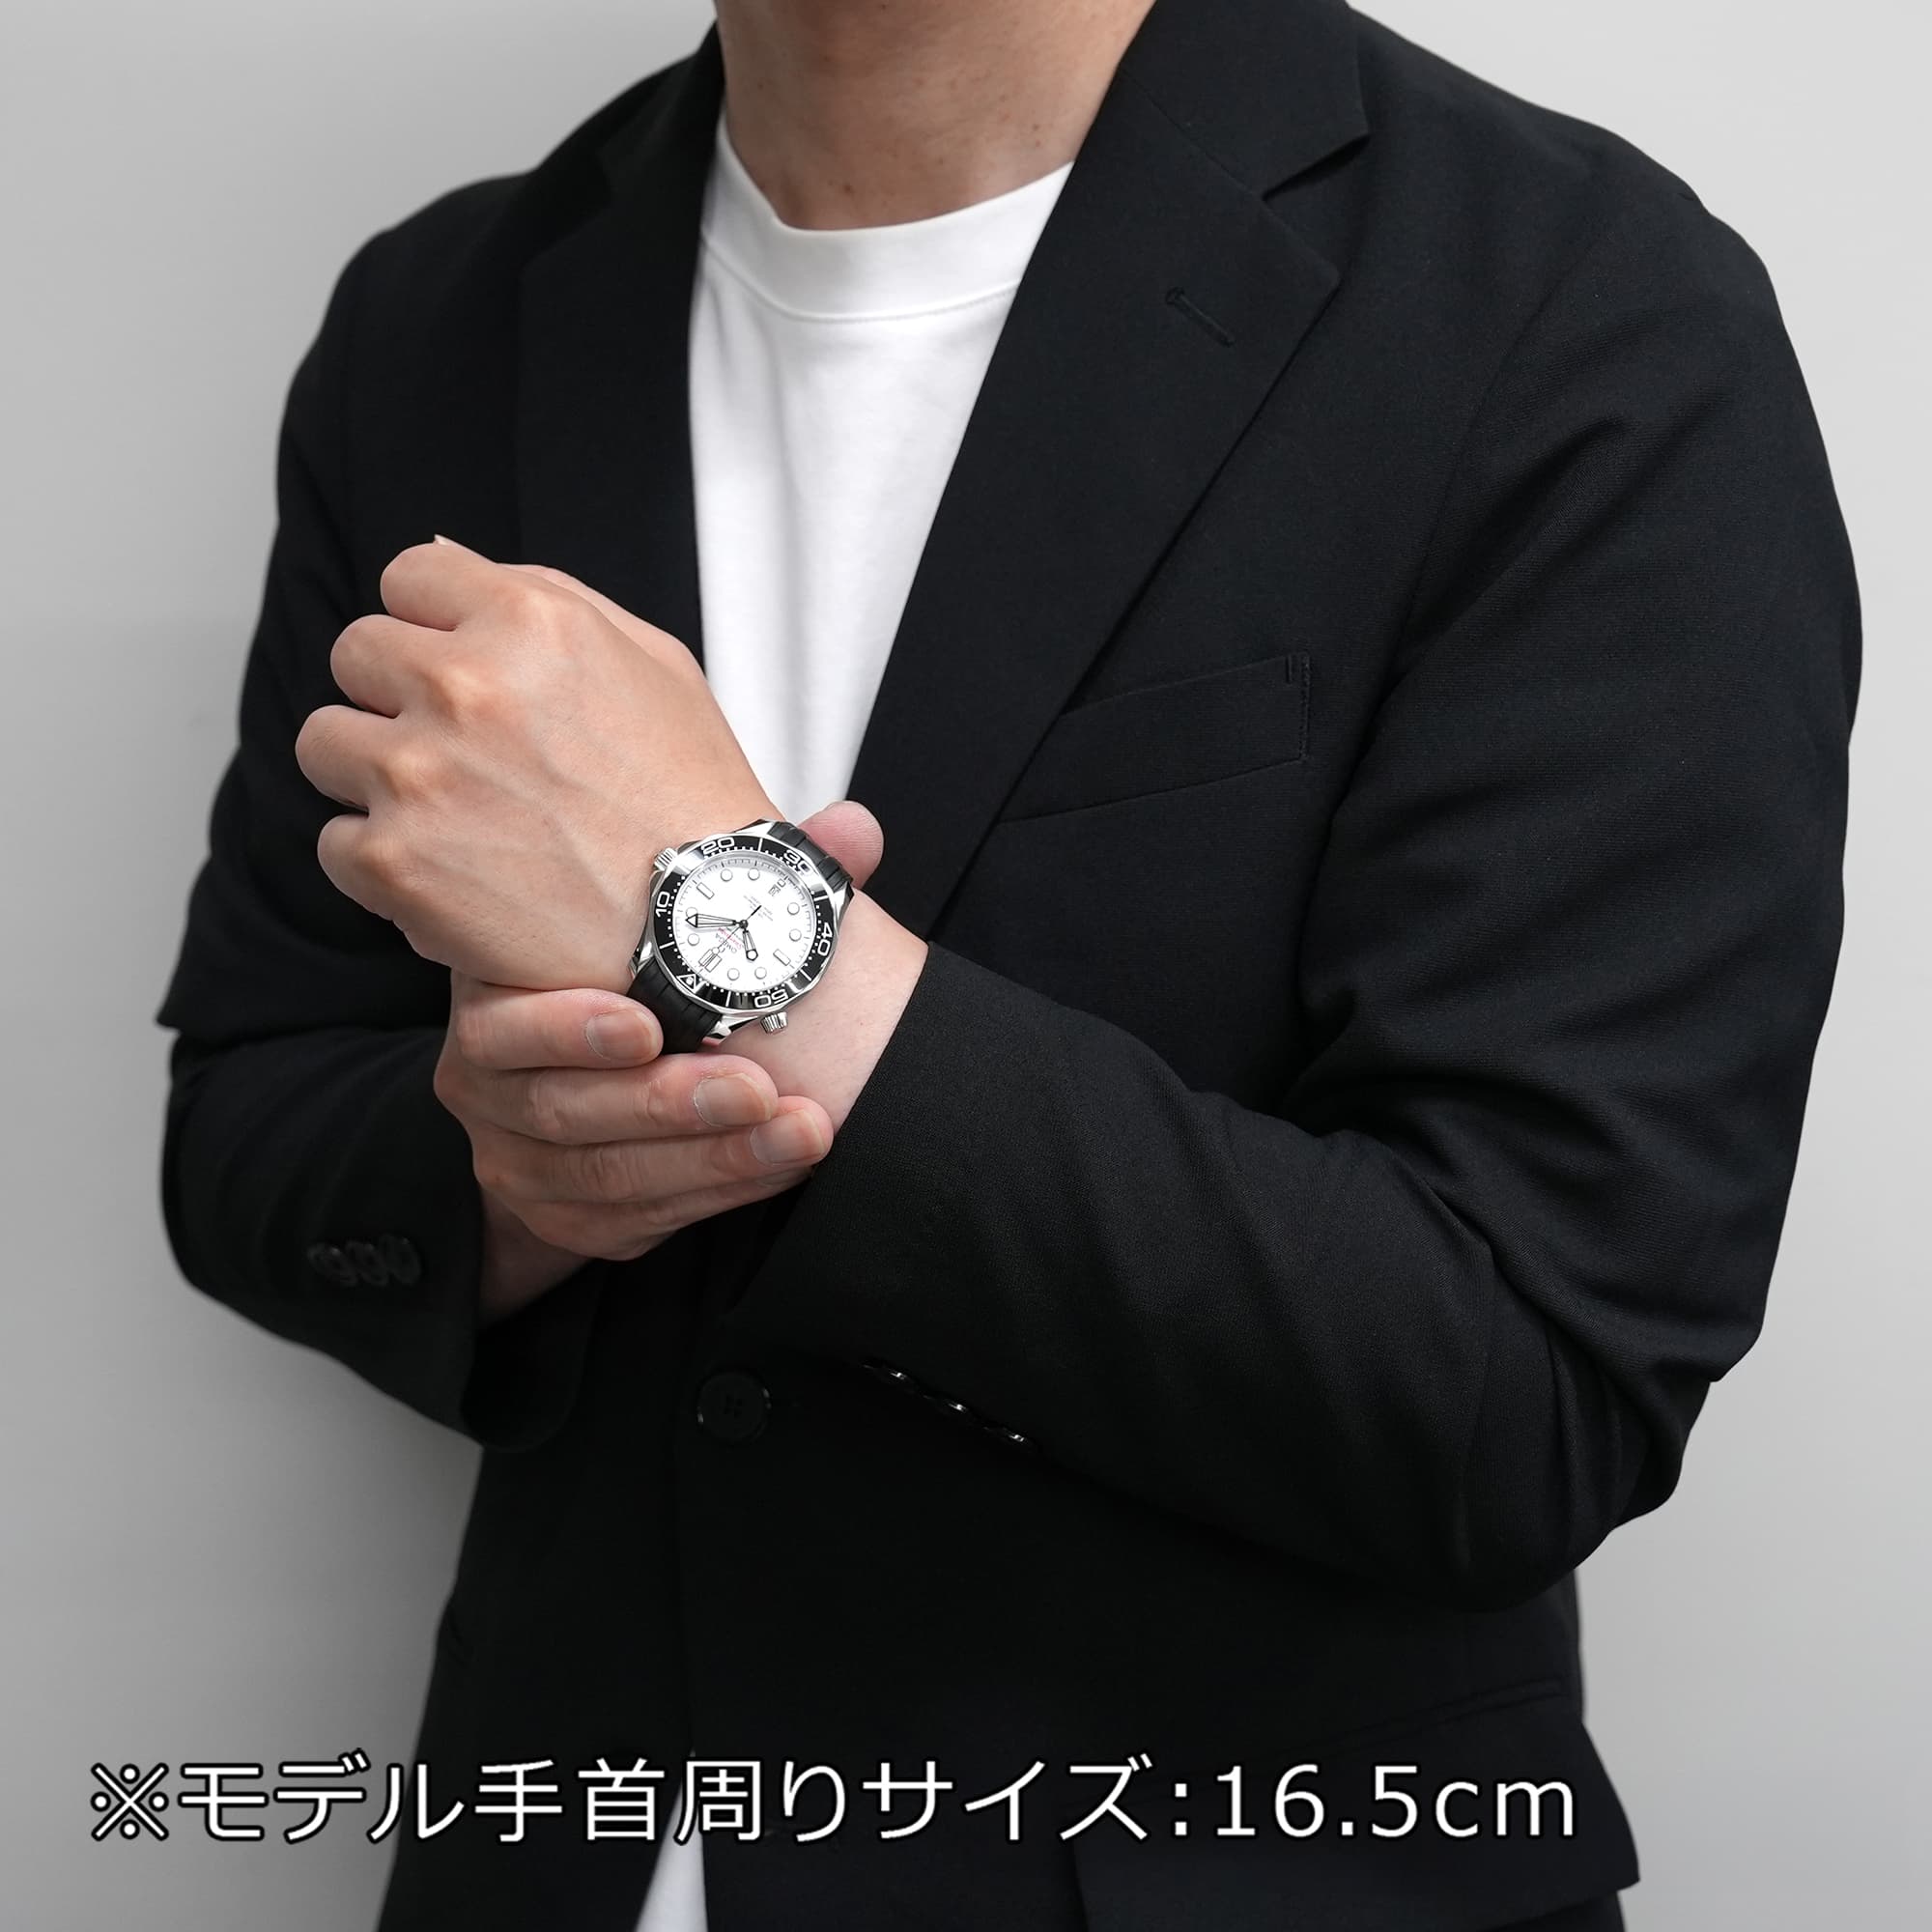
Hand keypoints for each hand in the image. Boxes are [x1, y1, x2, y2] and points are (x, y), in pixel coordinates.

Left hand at [296, 538, 774, 990]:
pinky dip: (384, 865)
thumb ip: (548, 597)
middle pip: (355, 654)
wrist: (712, 925)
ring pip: (325, 743)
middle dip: (397, 697)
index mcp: (527, 622)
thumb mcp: (654, 663)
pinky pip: (336, 842)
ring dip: (374, 775)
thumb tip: (444, 558)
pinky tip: (454, 876)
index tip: (459, 672)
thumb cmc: (692, 798)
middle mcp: (465, 686)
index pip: (407, 578)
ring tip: (448, 815)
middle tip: (458, 752)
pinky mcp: (396, 862)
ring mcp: (421, 775)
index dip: (433, 627)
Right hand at [436, 800, 900, 1323]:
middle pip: (568, 1110)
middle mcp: (488, 1088)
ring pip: (610, 1177)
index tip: (649, 1025)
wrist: (592, 1085)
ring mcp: (518, 1161)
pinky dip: (715, 1194)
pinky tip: (777, 1169)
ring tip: (799, 1132)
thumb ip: (759, 884)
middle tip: (761, 1089)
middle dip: (675, 1102)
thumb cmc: (643, 981)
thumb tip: (854, 830)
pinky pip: (635, 1222)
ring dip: (715, 1156)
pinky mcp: (561, 1219)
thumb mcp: (677, 928)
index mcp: (496, 1000)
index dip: (570, 1030)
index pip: (504, 1027)